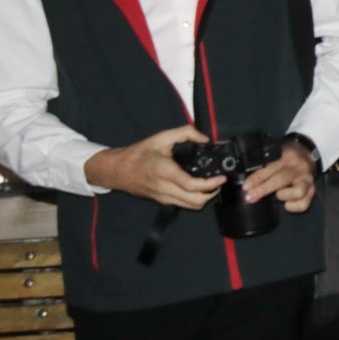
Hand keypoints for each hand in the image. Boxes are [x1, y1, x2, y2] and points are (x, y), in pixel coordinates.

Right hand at [84, 124, 223, 208]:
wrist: (116, 170)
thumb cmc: (138, 153)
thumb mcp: (161, 137)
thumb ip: (185, 133)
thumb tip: (204, 139)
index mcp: (165, 172)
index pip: (192, 185)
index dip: (211, 184)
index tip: (222, 177)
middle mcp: (165, 188)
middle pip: (195, 201)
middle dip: (212, 194)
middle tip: (219, 182)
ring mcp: (163, 197)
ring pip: (190, 206)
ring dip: (205, 198)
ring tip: (212, 186)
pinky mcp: (161, 201)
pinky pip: (182, 204)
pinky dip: (194, 199)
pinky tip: (198, 188)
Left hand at [242, 142, 317, 212]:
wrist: (308, 154)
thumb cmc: (287, 158)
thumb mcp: (276, 156)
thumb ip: (265, 166)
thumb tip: (249, 183)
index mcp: (287, 157)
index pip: (270, 168)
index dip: (256, 178)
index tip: (246, 187)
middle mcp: (299, 168)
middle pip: (281, 179)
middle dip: (264, 190)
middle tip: (250, 197)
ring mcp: (307, 180)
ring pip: (298, 192)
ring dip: (284, 196)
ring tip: (278, 195)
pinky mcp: (312, 191)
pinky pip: (303, 204)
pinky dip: (293, 206)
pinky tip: (287, 203)